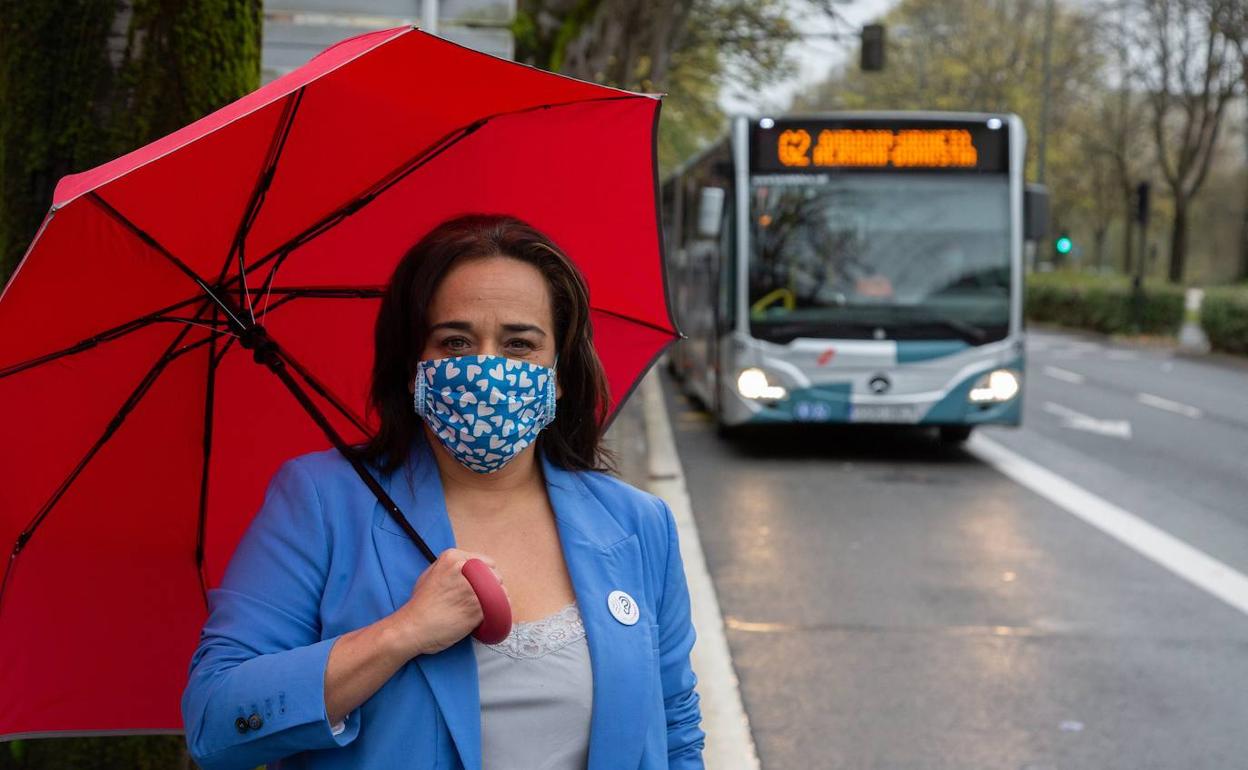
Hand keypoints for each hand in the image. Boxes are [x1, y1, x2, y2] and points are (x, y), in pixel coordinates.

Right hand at [387, 548, 505, 657]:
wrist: (413, 627)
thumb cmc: (421, 604)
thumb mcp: (431, 574)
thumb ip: (452, 567)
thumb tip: (473, 568)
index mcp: (453, 557)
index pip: (487, 562)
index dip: (486, 576)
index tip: (480, 587)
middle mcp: (465, 569)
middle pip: (496, 575)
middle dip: (492, 588)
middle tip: (482, 600)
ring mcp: (474, 588)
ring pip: (501, 591)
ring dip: (497, 601)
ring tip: (486, 610)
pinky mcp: (479, 607)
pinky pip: (501, 607)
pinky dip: (499, 614)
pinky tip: (489, 618)